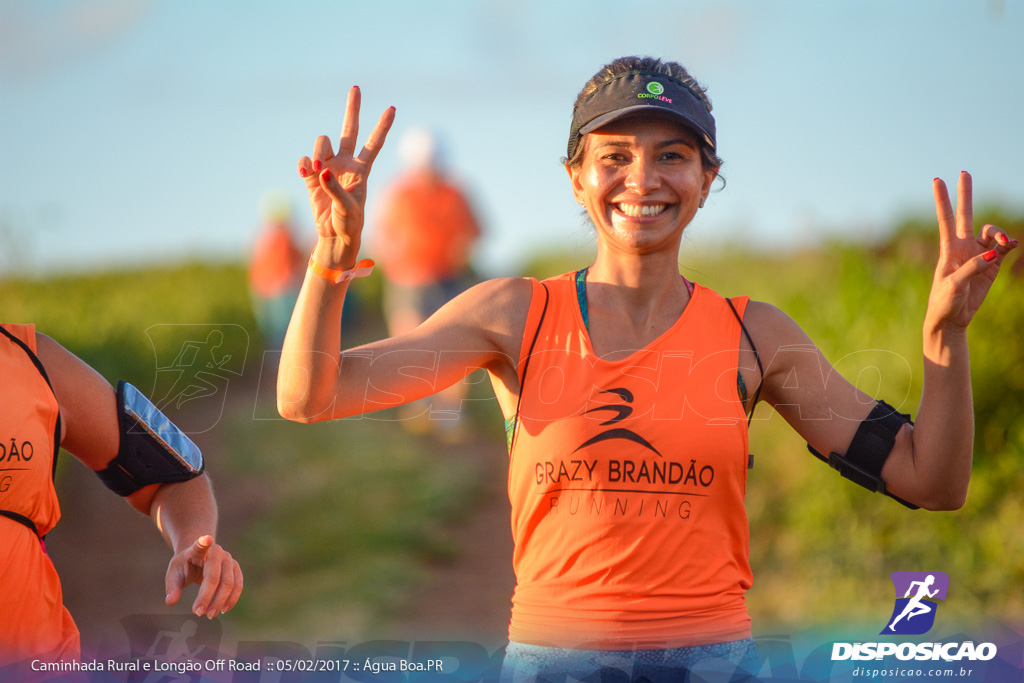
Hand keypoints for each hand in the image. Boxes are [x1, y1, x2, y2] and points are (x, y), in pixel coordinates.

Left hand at [165, 535, 242, 618]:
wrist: (199, 557)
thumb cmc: (184, 566)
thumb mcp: (173, 574)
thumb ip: (172, 588)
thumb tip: (171, 602)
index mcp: (198, 550)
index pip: (201, 546)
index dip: (203, 542)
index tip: (206, 538)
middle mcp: (217, 552)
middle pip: (216, 576)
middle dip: (208, 597)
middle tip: (198, 613)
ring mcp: (229, 559)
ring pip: (230, 583)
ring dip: (220, 601)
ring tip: (209, 615)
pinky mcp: (235, 569)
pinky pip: (238, 585)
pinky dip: (231, 599)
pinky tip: (223, 610)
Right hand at [298, 86, 394, 269]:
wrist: (334, 235)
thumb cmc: (349, 223)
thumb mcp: (348, 209)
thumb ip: (336, 189)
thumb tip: (322, 170)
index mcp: (362, 169)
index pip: (374, 143)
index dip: (382, 126)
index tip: (392, 108)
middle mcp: (346, 163)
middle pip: (349, 130)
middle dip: (352, 109)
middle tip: (356, 88)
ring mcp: (328, 167)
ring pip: (322, 143)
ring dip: (317, 152)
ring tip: (316, 169)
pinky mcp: (312, 175)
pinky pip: (304, 160)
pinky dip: (303, 164)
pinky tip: (306, 174)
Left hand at [925, 171, 1016, 331]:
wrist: (952, 319)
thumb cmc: (944, 301)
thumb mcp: (954, 284)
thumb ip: (973, 267)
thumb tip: (995, 253)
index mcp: (948, 249)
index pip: (946, 218)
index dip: (942, 199)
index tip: (937, 179)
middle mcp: (963, 247)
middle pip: (965, 215)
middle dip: (965, 194)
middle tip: (964, 172)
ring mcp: (978, 254)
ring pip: (990, 232)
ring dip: (998, 232)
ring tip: (1005, 241)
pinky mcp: (992, 266)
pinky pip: (1003, 248)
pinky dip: (1009, 243)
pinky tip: (1011, 244)